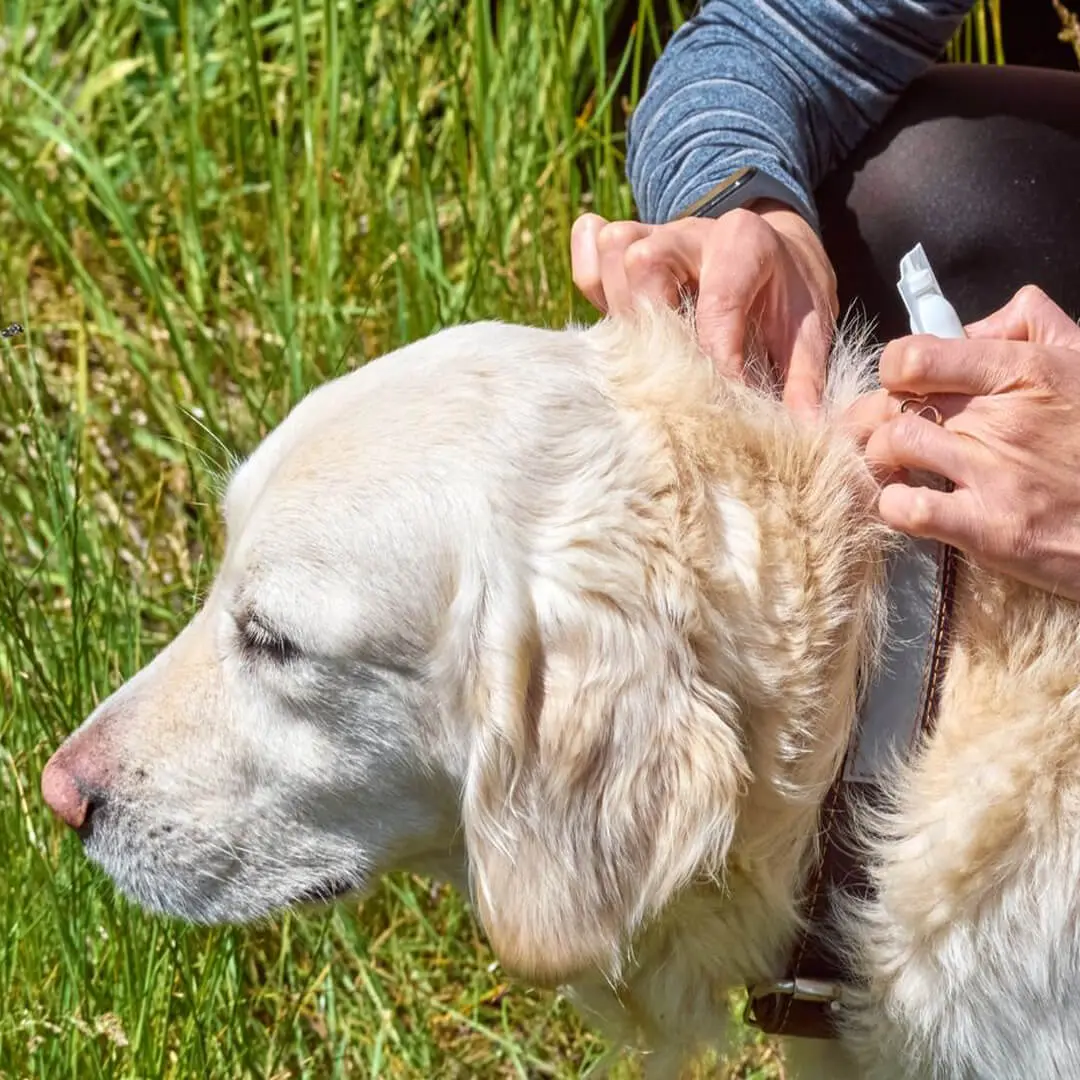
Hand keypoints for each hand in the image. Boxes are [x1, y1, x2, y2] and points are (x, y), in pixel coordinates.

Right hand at [570, 201, 837, 415]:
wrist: (770, 250)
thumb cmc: (788, 295)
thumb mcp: (810, 328)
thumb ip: (805, 378)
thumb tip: (805, 433)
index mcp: (745, 242)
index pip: (719, 301)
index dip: (717, 359)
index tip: (724, 405)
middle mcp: (691, 233)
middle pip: (644, 265)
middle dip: (652, 329)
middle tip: (674, 378)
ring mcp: (652, 238)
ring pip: (612, 254)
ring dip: (618, 308)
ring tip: (645, 356)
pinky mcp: (623, 254)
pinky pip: (590, 262)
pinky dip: (592, 288)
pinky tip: (615, 323)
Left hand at [848, 285, 1079, 598]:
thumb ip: (1031, 325)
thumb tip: (969, 326)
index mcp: (1023, 371)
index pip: (917, 356)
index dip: (896, 369)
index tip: (902, 385)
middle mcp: (1001, 419)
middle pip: (893, 403)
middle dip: (872, 417)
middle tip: (877, 431)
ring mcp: (992, 474)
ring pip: (893, 446)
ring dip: (879, 457)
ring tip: (893, 467)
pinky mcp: (987, 529)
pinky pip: (907, 509)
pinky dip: (892, 506)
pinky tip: (906, 504)